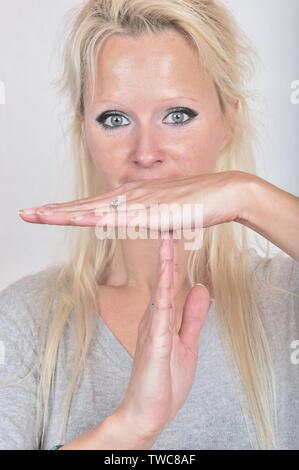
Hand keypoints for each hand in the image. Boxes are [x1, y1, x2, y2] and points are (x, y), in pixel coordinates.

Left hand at [18, 171, 243, 230]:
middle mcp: (131, 195)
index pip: (93, 206)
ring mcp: (141, 201)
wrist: (226, 193)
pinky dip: (95, 217)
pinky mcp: (154, 210)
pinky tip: (77, 219)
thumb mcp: (166, 215)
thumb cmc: (197, 204)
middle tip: (26, 213)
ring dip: (65, 212)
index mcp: (132, 198)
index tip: (45, 214)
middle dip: (54, 210)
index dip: (67, 210)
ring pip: (95, 209)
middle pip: (86, 205)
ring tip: (38, 215)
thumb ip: (148, 218)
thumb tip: (138, 223)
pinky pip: (119, 217)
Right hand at [114, 232, 209, 440]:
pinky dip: (163, 291)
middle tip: (171, 222)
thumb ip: (192, 316)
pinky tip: (167, 275)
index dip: (175, 258)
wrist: (147, 413)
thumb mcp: (186, 343)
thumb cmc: (163, 380)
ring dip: (165, 265)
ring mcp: (152, 329)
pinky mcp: (154, 343)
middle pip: (162, 279)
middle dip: (167, 252)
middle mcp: (153, 318)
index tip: (180, 236)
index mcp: (160, 317)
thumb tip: (201, 288)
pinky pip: (159, 313)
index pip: (169, 281)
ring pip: (159, 290)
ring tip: (168, 240)